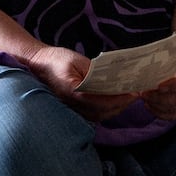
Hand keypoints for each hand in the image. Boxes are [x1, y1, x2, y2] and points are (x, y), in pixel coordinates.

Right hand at [22, 44, 139, 121]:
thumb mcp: (77, 61)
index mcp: (73, 93)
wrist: (38, 65)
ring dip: (117, 108)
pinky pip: (95, 113)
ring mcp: (73, 109)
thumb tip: (115, 78)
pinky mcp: (75, 109)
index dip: (118, 99)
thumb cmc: (56, 60)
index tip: (133, 94)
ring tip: (130, 96)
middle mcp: (73, 105)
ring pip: (101, 115)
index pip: (101, 101)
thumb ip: (95, 71)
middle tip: (137, 94)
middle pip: (104, 111)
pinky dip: (108, 108)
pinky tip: (117, 99)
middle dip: (122, 104)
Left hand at [141, 51, 175, 121]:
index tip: (157, 86)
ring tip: (145, 98)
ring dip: (157, 105)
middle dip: (159, 97)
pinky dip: (160, 112)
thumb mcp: (173, 53)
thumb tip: (145, 67)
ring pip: (175, 108)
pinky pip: (174, 115)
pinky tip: (149, 105)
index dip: (172, 85)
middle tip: (144, 93)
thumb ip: (163, 60)